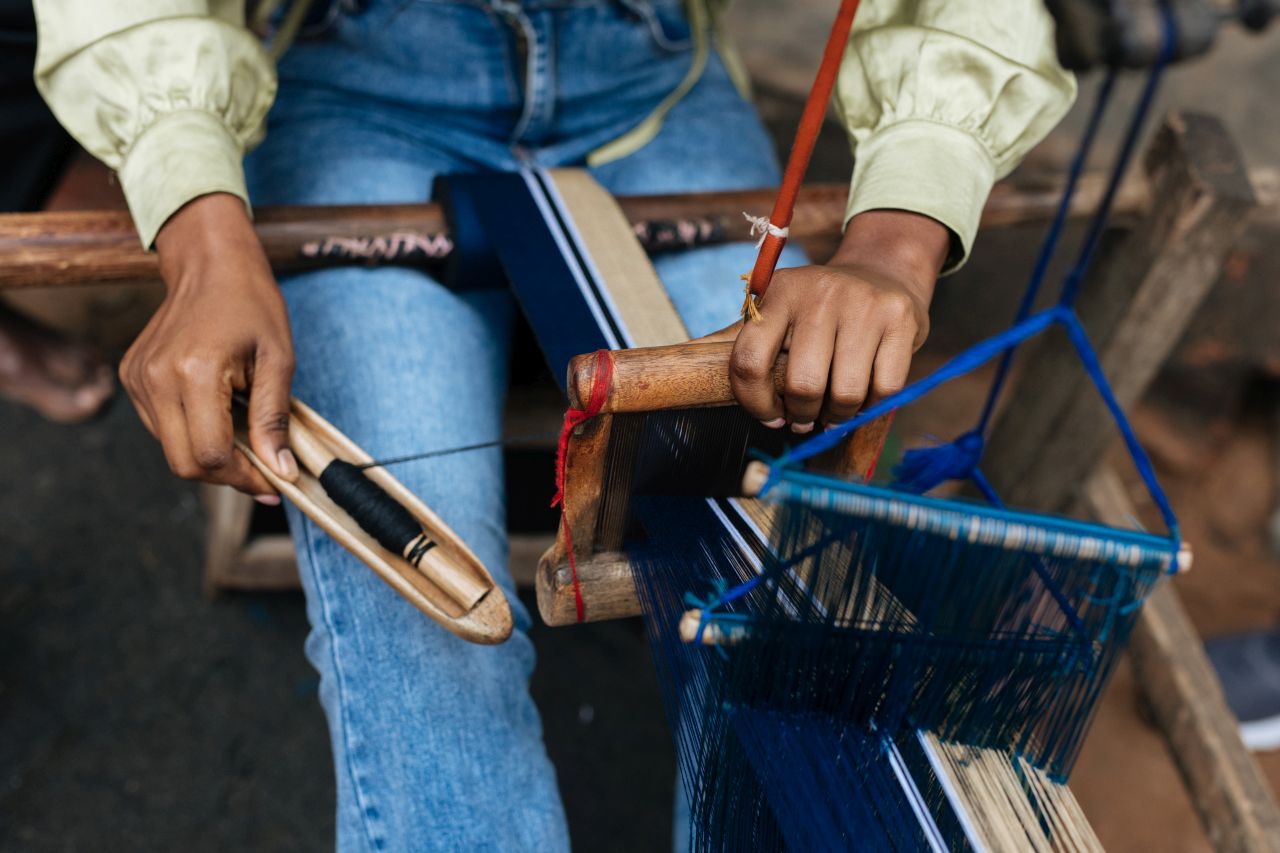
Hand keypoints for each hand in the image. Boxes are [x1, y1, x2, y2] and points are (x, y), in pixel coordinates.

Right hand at [120, 193, 297, 499]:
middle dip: (228, 476)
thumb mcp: (278, 360)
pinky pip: (161, 428)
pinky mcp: (132, 378)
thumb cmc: (251, 304)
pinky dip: (193, 434)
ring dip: (211, 456)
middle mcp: (154, 380)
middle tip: (265, 471)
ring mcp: (137, 379)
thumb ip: (275, 419)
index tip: (277, 482)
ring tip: (246, 435)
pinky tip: (220, 415)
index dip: (246, 478)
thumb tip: (282, 471)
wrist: (210, 263)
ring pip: (171, 450)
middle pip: (185, 463)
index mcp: (192, 372)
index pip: (211, 455)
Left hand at [727, 209, 948, 431]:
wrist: (883, 272)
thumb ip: (735, 340)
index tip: (771, 418)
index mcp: (778, 293)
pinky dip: (872, 406)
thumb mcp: (775, 312)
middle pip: (802, 384)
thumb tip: (679, 360)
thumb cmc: (818, 309)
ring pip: (846, 393)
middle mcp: (819, 293)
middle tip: (806, 419)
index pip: (749, 362)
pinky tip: (864, 399)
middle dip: (803, 416)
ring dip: (838, 416)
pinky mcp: (899, 318)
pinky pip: (884, 388)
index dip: (756, 404)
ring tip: (834, 412)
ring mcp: (863, 303)